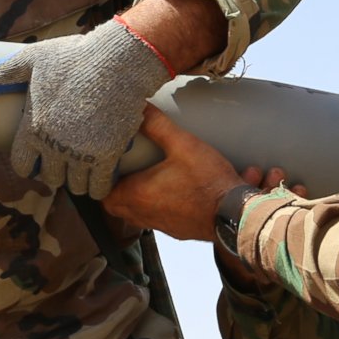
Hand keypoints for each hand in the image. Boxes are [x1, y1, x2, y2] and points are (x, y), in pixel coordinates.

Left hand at [0, 17, 172, 198]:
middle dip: (56, 170)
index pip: (22, 165)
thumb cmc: (74, 57)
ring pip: (75, 185)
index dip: (30, 164)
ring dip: (78, 179)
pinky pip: (99, 187)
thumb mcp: (32, 60)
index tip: (40, 158)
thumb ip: (1, 74)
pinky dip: (99, 186)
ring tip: (84, 166)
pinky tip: (101, 175)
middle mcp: (54, 145)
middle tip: (65, 159)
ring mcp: (81, 153)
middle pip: (50, 178)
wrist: (117, 61)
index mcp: (33, 127)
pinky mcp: (107, 156)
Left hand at [103, 107, 244, 241]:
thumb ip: (159, 126)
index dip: (102, 181)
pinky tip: (172, 191)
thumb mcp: (184, 145)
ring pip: (137, 214)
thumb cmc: (209, 183)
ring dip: (138, 198)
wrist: (237, 215)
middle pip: (117, 206)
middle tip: (124, 171)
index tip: (108, 165)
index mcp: (138, 195)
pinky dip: (159, 206)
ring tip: (145, 178)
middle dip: (117, 189)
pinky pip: (158, 219)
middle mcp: (144, 214)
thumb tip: (141, 108)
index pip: (103, 195)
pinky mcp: (177, 230)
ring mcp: (160, 225)